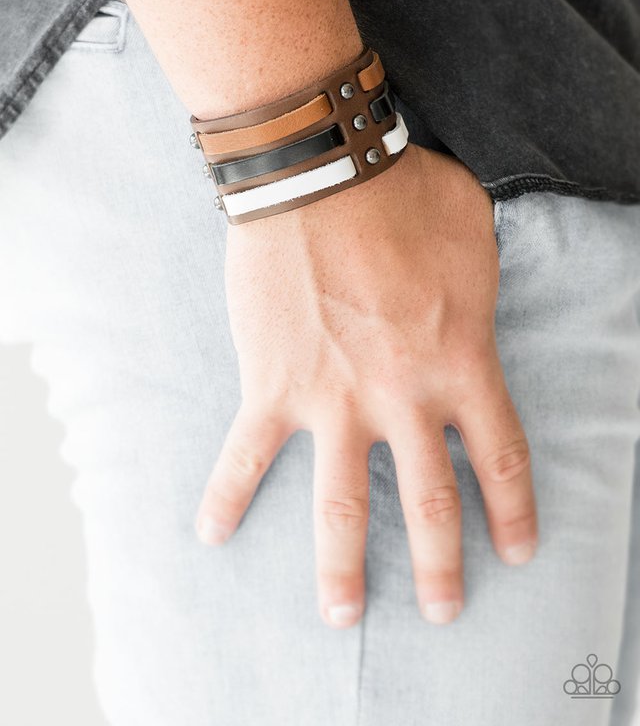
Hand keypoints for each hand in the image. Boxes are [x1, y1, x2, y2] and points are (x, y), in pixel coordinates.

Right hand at [195, 141, 537, 626]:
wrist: (322, 174)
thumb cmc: (405, 192)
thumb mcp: (474, 236)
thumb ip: (481, 291)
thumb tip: (472, 309)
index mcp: (461, 362)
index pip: (499, 458)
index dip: (511, 512)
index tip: (514, 552)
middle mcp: (402, 397)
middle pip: (429, 501)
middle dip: (439, 565)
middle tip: (442, 608)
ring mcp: (335, 399)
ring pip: (341, 504)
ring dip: (340, 567)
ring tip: (340, 617)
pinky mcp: (274, 385)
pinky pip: (247, 454)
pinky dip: (227, 495)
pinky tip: (211, 533)